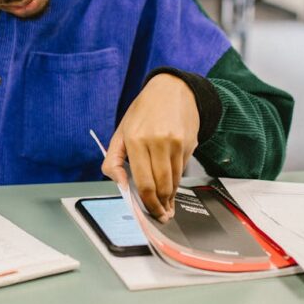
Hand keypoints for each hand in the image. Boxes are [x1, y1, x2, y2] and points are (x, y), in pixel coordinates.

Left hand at [101, 74, 199, 221]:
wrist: (172, 88)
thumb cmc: (144, 111)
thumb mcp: (121, 131)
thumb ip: (114, 160)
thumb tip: (119, 184)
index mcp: (135, 139)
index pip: (143, 182)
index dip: (148, 203)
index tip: (150, 213)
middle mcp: (156, 141)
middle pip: (161, 186)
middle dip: (160, 205)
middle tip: (161, 215)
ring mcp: (175, 142)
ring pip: (174, 181)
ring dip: (170, 196)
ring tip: (167, 205)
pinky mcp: (189, 142)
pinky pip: (183, 169)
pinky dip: (177, 181)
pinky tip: (173, 185)